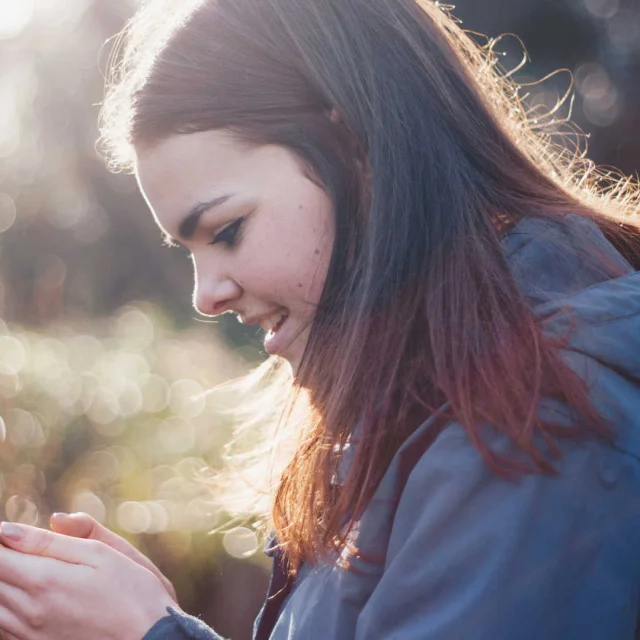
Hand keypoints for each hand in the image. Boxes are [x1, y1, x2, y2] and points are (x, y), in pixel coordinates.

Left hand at [0, 522, 177, 639]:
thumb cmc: (133, 592)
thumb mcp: (102, 554)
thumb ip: (54, 541)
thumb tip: (8, 530)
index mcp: (46, 580)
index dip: (0, 541)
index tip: (6, 532)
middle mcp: (29, 610)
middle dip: (3, 558)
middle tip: (15, 547)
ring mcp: (29, 634)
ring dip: (3, 582)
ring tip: (21, 567)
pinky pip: (3, 627)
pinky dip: (5, 606)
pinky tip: (22, 594)